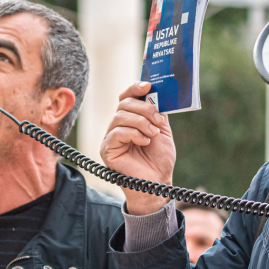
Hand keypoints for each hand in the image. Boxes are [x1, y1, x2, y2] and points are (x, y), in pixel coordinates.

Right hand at [100, 82, 174, 215]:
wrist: (158, 181)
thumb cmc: (159, 159)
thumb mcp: (162, 130)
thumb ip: (157, 111)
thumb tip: (155, 93)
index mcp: (130, 119)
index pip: (126, 97)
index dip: (135, 88)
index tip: (148, 86)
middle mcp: (117, 126)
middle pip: (124, 104)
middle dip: (144, 109)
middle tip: (158, 120)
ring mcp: (110, 138)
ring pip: (120, 116)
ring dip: (141, 123)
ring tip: (153, 134)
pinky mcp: (106, 150)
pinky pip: (116, 133)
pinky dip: (133, 134)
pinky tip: (144, 142)